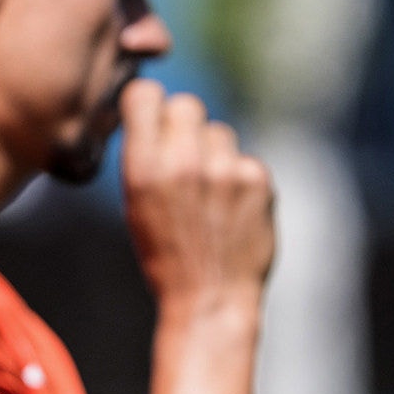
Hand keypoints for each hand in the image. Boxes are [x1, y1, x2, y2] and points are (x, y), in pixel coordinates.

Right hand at [119, 79, 275, 305]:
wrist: (210, 298)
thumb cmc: (165, 255)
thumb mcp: (135, 205)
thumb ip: (145, 157)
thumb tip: (157, 116)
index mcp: (143, 168)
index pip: (145, 94)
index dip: (148, 104)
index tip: (150, 120)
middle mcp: (184, 161)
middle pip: (187, 104)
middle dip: (183, 124)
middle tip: (183, 157)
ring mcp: (225, 169)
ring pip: (219, 131)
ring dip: (213, 153)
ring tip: (209, 193)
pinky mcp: (258, 179)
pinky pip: (245, 159)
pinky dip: (239, 178)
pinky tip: (231, 209)